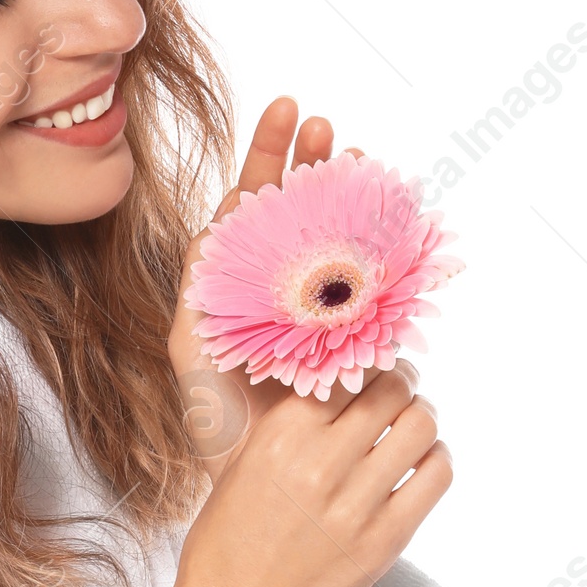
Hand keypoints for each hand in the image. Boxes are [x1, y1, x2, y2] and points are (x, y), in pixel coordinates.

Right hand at [132, 357, 450, 586]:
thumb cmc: (225, 547)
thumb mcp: (238, 470)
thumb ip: (284, 426)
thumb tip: (332, 385)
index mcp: (276, 436)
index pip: (343, 369)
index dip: (360, 362)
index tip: (365, 367)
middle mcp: (318, 463)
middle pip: (390, 387)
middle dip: (400, 382)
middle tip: (398, 391)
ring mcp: (355, 504)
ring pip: (421, 424)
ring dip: (422, 416)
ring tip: (411, 425)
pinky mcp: (386, 541)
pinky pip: (436, 475)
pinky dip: (436, 459)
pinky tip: (421, 464)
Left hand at [168, 95, 363, 468]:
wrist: (264, 476)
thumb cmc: (218, 418)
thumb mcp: (192, 347)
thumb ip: (198, 285)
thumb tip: (213, 224)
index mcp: (245, 279)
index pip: (256, 202)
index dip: (271, 153)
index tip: (288, 110)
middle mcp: (289, 284)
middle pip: (304, 206)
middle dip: (317, 160)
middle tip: (329, 127)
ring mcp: (331, 304)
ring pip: (345, 235)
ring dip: (354, 195)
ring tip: (361, 159)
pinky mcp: (366, 330)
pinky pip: (378, 278)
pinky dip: (387, 245)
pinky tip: (393, 217)